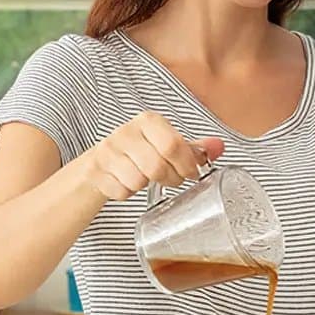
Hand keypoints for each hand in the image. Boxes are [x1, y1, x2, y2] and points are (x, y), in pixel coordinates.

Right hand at [76, 111, 224, 201]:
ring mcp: (108, 151)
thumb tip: (219, 146)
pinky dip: (127, 193)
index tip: (190, 173)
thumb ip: (193, 148)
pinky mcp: (96, 170)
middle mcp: (126, 132)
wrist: (100, 162)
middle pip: (157, 167)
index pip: (173, 145)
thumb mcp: (167, 145)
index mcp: (148, 121)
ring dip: (146, 187)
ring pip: (138, 181)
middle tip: (170, 179)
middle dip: (169, 179)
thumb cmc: (140, 153)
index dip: (186, 165)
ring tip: (146, 179)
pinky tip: (127, 183)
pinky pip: (121, 192)